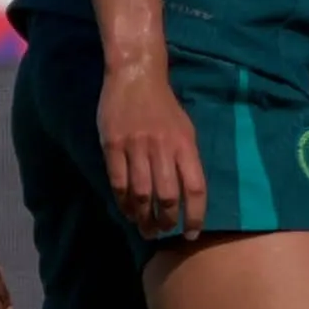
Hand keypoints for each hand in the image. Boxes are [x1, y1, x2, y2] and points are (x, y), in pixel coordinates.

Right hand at [99, 65, 206, 241]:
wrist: (136, 76)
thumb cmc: (163, 106)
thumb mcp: (185, 129)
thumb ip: (186, 159)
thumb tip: (188, 194)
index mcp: (185, 145)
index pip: (195, 188)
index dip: (195, 214)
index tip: (191, 232)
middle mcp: (162, 148)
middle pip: (167, 195)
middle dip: (166, 221)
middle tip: (162, 232)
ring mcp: (136, 146)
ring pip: (141, 193)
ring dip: (144, 217)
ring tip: (145, 229)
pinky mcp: (113, 145)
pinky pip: (118, 182)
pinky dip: (124, 202)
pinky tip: (128, 211)